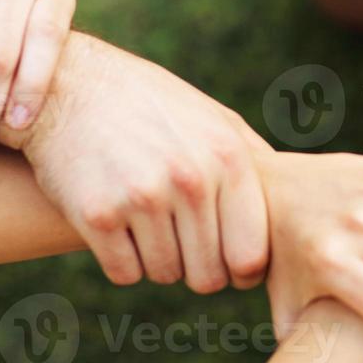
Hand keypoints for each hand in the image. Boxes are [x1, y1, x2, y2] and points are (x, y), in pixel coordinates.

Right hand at [11, 34, 270, 291]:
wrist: (69, 85)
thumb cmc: (151, 106)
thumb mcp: (215, 118)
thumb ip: (255, 163)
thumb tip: (293, 209)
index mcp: (228, 158)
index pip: (251, 257)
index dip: (240, 269)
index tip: (226, 259)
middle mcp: (191, 178)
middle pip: (208, 276)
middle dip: (197, 267)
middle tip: (180, 238)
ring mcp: (143, 197)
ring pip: (165, 274)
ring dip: (157, 259)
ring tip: (146, 219)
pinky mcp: (96, 214)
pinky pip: (124, 273)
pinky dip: (121, 259)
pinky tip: (117, 223)